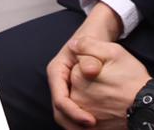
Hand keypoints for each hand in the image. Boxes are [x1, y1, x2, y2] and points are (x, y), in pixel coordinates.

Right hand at [47, 4, 122, 128]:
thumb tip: (90, 70)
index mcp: (56, 71)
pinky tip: (96, 126)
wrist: (96, 34)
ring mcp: (64, 89)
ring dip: (76, 126)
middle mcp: (58, 83)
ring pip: (64, 115)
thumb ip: (90, 54)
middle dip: (73, 125)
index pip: (60, 99)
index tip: (91, 121)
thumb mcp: (92, 43)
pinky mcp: (73, 94)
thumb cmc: (93, 38)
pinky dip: (81, 122)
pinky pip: (73, 112)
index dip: (74, 113)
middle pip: (59, 111)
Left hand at [67, 37, 150, 129]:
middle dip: (88, 80)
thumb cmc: (132, 78)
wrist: (147, 105)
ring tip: (108, 94)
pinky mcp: (90, 127)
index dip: (91, 64)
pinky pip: (82, 119)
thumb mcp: (113, 52)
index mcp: (77, 77)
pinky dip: (89, 112)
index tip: (105, 68)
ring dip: (88, 95)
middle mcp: (75, 97)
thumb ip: (89, 45)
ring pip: (78, 100)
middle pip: (76, 83)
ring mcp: (81, 113)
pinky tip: (103, 106)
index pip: (76, 65)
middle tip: (109, 81)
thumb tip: (73, 45)